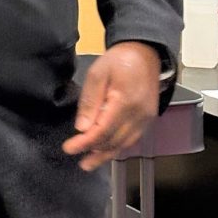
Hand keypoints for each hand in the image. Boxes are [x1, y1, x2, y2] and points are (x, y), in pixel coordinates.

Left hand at [62, 41, 160, 171]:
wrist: (145, 54)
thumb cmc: (118, 61)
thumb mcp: (97, 73)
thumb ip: (90, 101)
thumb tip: (81, 127)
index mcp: (125, 102)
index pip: (103, 130)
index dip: (85, 143)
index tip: (68, 148)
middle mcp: (139, 115)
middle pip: (114, 141)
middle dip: (94, 152)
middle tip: (76, 158)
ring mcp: (146, 119)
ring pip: (124, 143)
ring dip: (106, 155)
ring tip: (89, 163)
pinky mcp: (148, 120)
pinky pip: (132, 139)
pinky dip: (118, 147)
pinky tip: (106, 151)